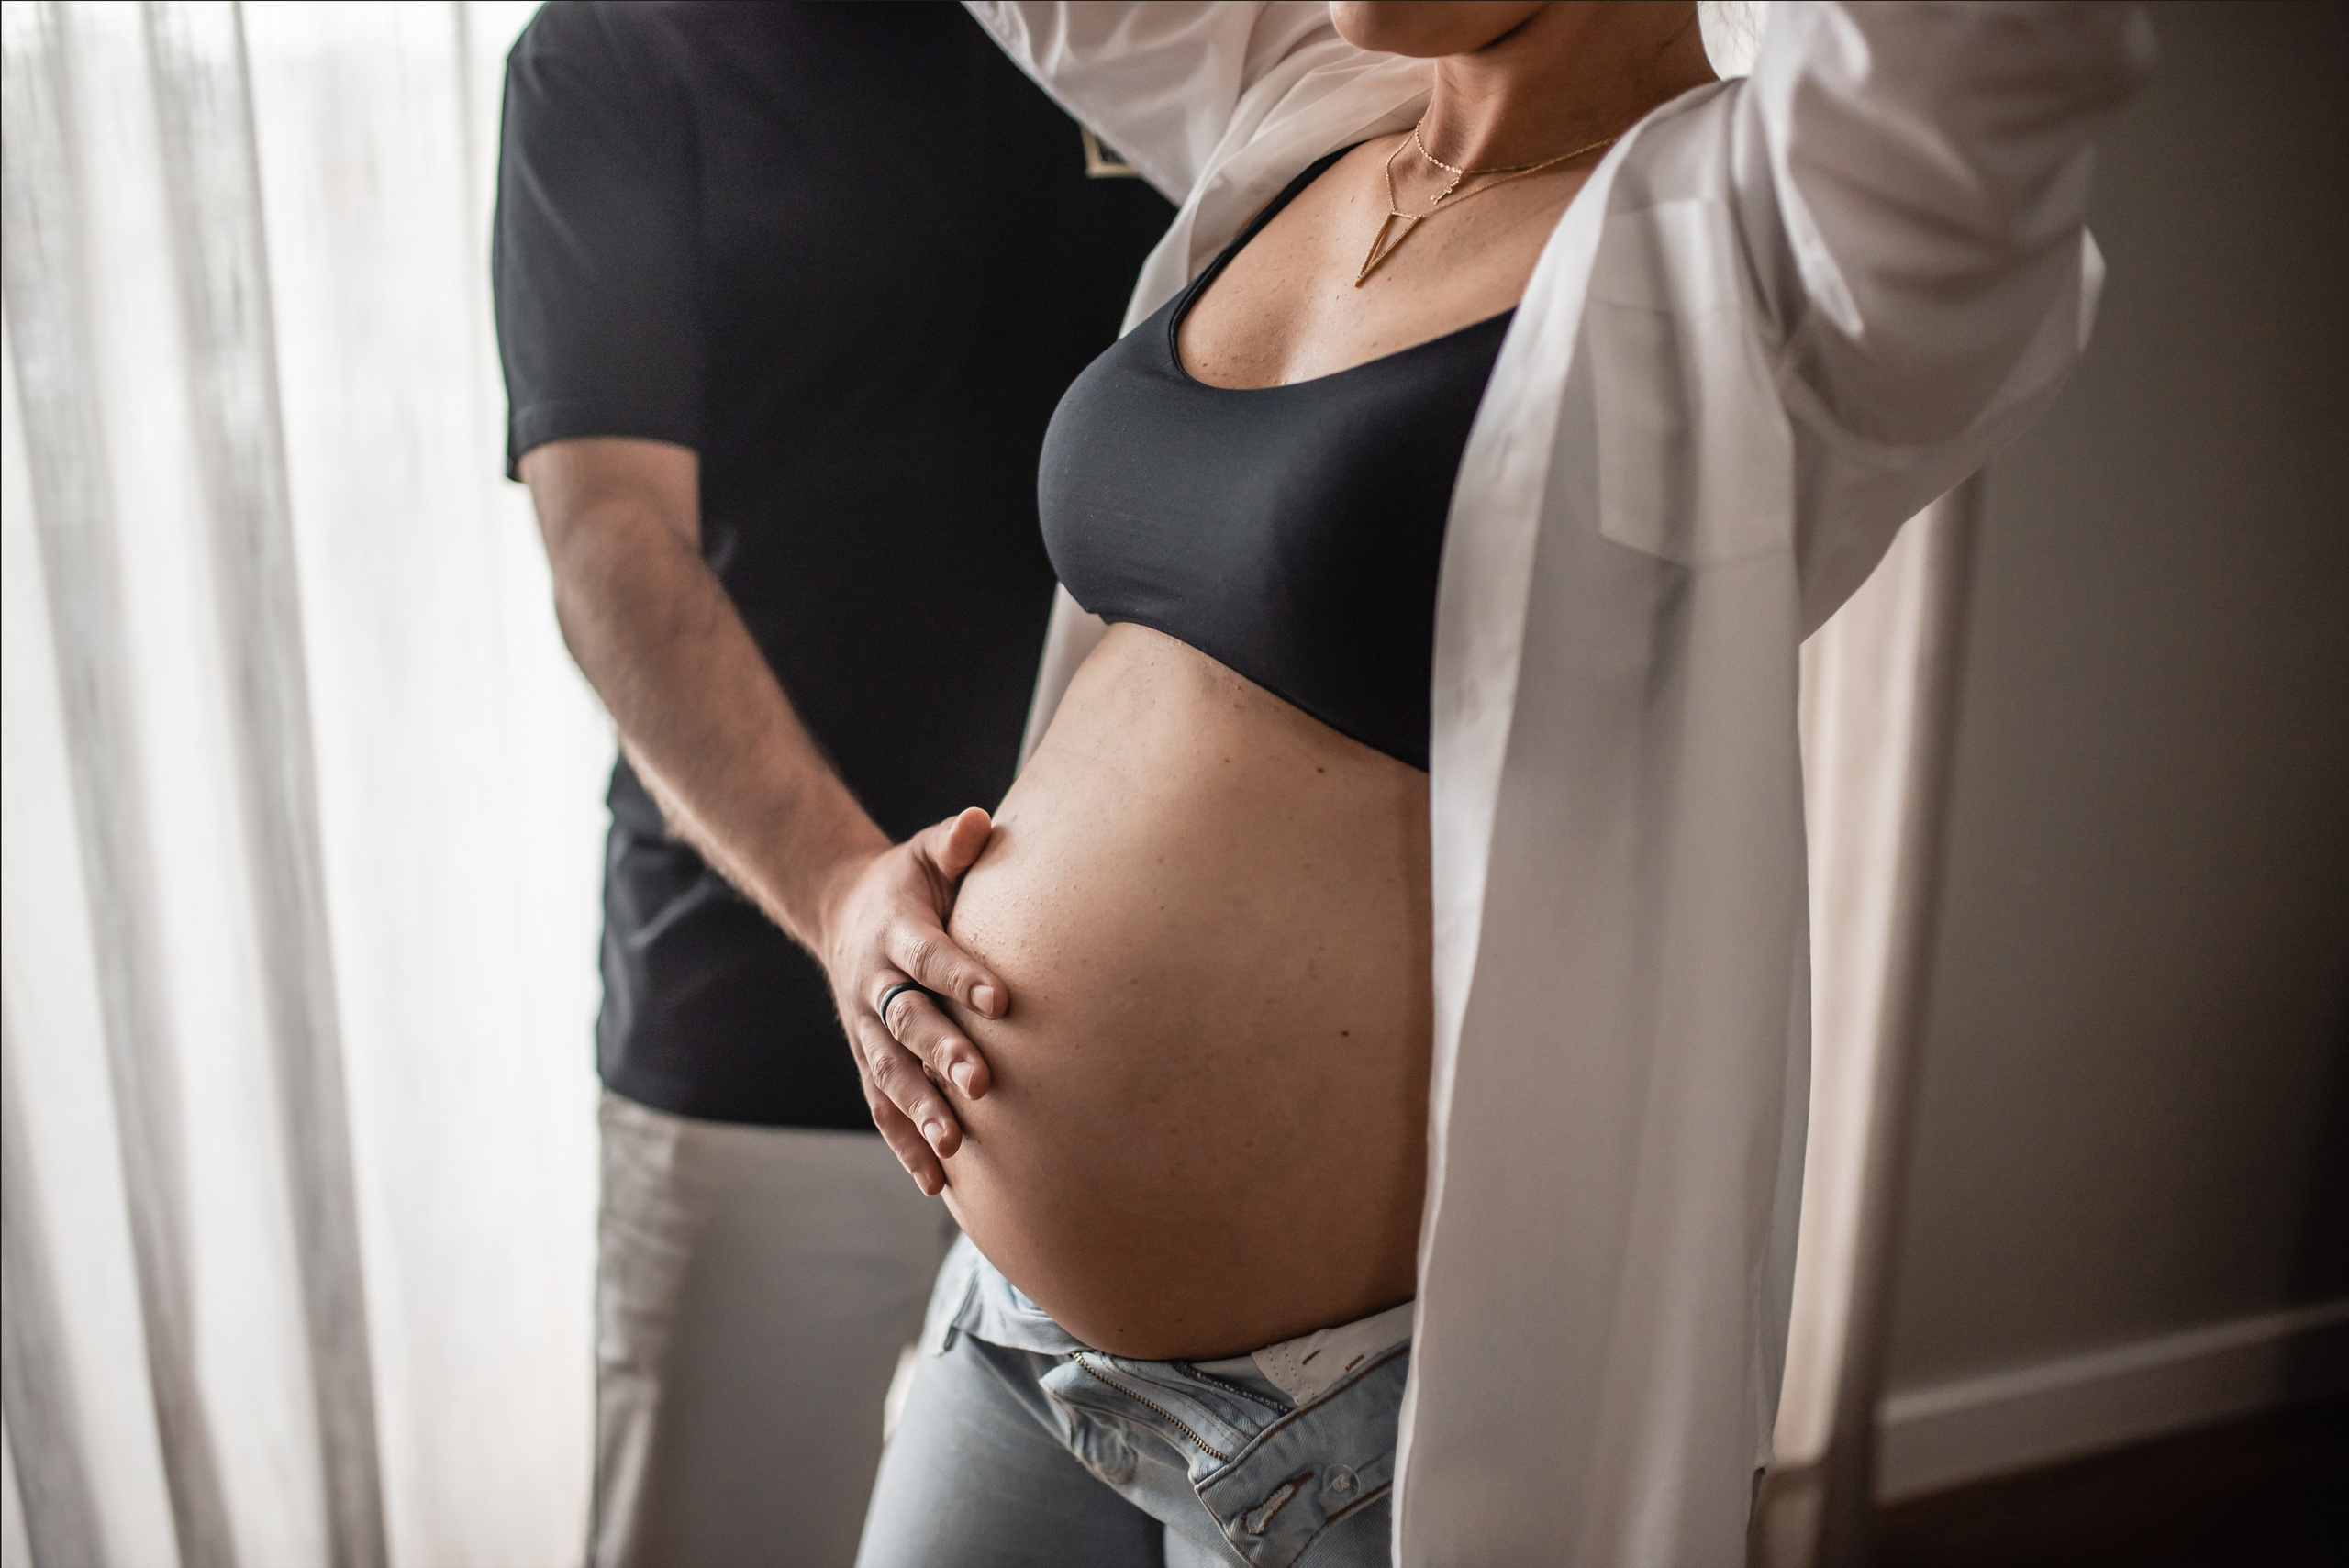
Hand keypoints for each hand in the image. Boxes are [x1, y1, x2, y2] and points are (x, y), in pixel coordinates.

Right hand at [819, 807, 1006, 1194]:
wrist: (844, 913)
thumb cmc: (909, 883)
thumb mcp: (926, 852)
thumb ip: (955, 842)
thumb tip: (982, 822)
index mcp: (896, 931)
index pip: (930, 956)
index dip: (962, 976)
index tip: (1001, 1000)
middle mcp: (875, 983)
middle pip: (907, 1022)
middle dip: (942, 1053)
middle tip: (981, 1082)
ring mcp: (866, 1027)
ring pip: (890, 1072)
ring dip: (921, 1108)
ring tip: (954, 1143)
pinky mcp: (867, 1059)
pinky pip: (882, 1106)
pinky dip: (905, 1144)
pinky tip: (936, 1181)